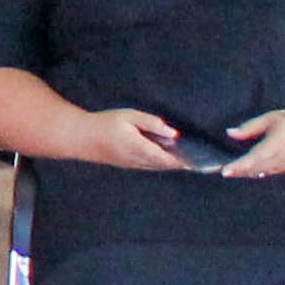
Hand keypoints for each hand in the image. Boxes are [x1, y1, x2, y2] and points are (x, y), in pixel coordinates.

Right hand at [75, 106, 193, 169]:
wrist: (79, 138)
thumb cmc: (103, 123)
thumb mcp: (128, 116)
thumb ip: (152, 123)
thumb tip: (174, 134)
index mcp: (140, 148)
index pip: (170, 159)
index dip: (187, 162)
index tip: (204, 163)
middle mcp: (139, 160)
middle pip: (167, 166)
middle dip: (185, 164)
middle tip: (205, 164)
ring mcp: (133, 165)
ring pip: (159, 167)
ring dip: (175, 165)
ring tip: (193, 161)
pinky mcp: (128, 164)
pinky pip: (151, 166)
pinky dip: (164, 164)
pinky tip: (172, 160)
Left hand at [216, 108, 284, 178]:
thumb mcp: (271, 119)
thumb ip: (249, 127)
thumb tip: (229, 133)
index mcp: (275, 145)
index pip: (252, 159)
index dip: (237, 166)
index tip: (224, 171)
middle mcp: (280, 159)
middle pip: (253, 170)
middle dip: (236, 171)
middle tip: (219, 170)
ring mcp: (284, 166)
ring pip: (259, 173)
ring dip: (244, 173)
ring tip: (229, 171)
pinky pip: (267, 172)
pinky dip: (255, 172)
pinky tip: (245, 170)